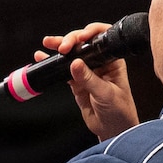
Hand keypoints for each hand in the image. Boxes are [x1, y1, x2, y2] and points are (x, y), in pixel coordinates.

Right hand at [39, 24, 139, 140]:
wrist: (113, 129)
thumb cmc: (119, 110)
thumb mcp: (105, 93)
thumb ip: (88, 79)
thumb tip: (74, 63)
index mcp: (113, 60)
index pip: (101, 38)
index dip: (90, 33)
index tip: (79, 38)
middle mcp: (100, 62)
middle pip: (83, 44)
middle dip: (71, 41)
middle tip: (61, 47)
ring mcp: (87, 71)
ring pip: (71, 55)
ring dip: (59, 48)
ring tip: (47, 43)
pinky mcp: (76, 82)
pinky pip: (63, 70)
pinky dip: (53, 64)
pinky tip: (42, 58)